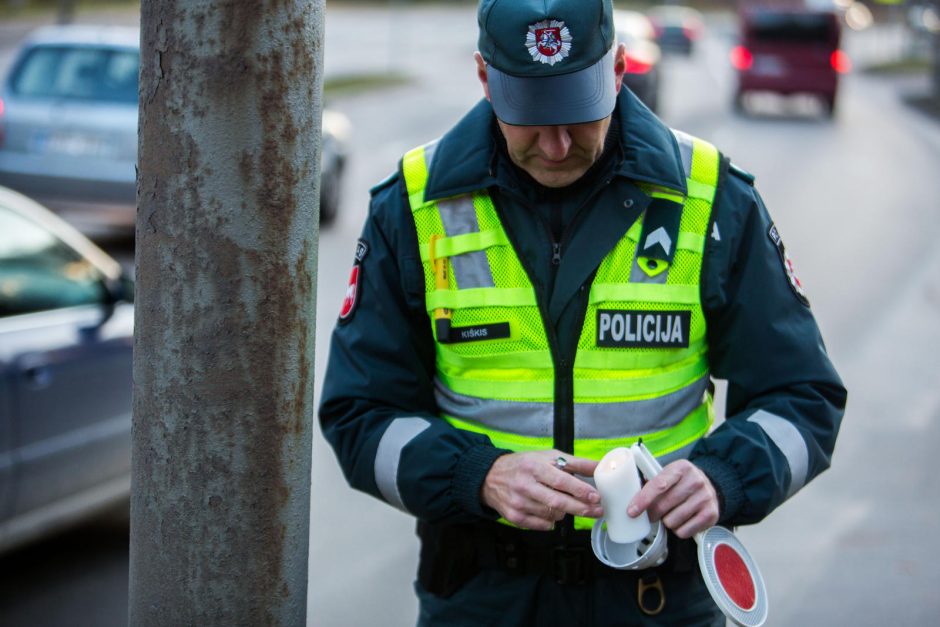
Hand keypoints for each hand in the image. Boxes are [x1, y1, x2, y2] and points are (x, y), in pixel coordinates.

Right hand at [481, 450, 602, 530]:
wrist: (490, 477)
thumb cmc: (524, 465)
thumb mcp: (548, 456)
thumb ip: (575, 463)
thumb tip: (599, 466)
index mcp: (534, 467)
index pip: (561, 481)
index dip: (580, 490)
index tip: (595, 496)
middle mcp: (524, 485)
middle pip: (557, 502)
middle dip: (581, 508)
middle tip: (597, 510)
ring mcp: (518, 503)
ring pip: (552, 515)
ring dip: (565, 512)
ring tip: (565, 504)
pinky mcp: (514, 517)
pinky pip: (542, 525)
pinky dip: (551, 521)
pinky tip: (550, 512)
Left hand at [627, 460, 718, 538]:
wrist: (711, 487)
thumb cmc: (682, 483)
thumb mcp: (669, 475)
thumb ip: (651, 482)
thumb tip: (630, 496)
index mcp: (681, 468)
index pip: (659, 485)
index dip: (643, 499)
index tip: (632, 511)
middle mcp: (695, 481)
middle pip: (663, 506)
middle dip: (652, 513)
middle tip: (652, 513)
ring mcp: (705, 498)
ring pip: (671, 521)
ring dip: (667, 521)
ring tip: (672, 513)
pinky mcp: (711, 514)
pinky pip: (683, 531)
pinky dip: (679, 529)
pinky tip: (682, 520)